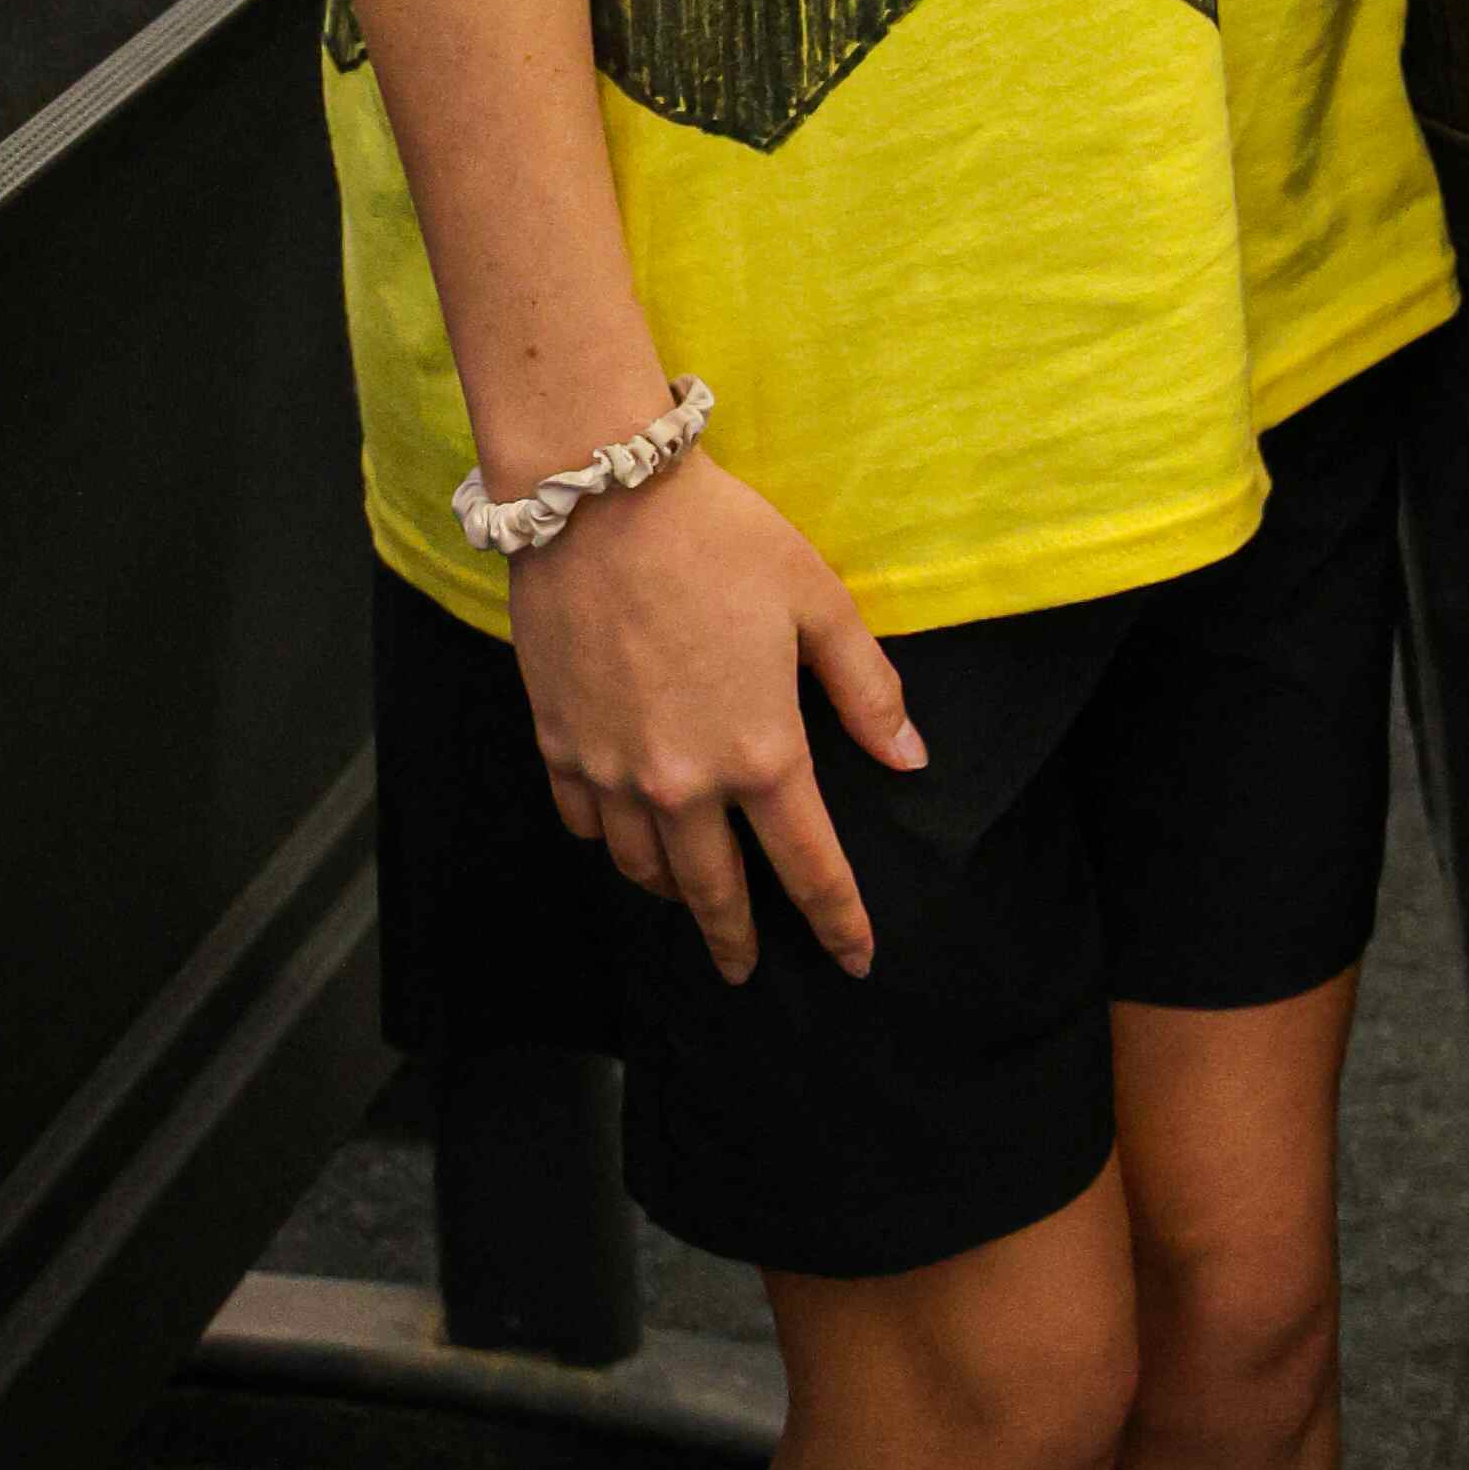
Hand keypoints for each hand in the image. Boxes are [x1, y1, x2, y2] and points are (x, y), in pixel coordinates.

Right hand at [509, 450, 919, 983]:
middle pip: (713, 892)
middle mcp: (681, 782)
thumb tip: (909, 759)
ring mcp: (612, 770)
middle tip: (746, 972)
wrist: (600, 498)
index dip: (836, 919)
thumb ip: (866, 689)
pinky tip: (624, 832)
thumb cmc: (720, 541)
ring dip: (672, 891)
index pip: (808, 865)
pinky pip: (586, 824)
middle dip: (736, 940)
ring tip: (690, 896)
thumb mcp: (817, 602)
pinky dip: (610, 840)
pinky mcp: (558, 745)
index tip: (855, 959)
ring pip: (642, 867)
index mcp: (759, 751)